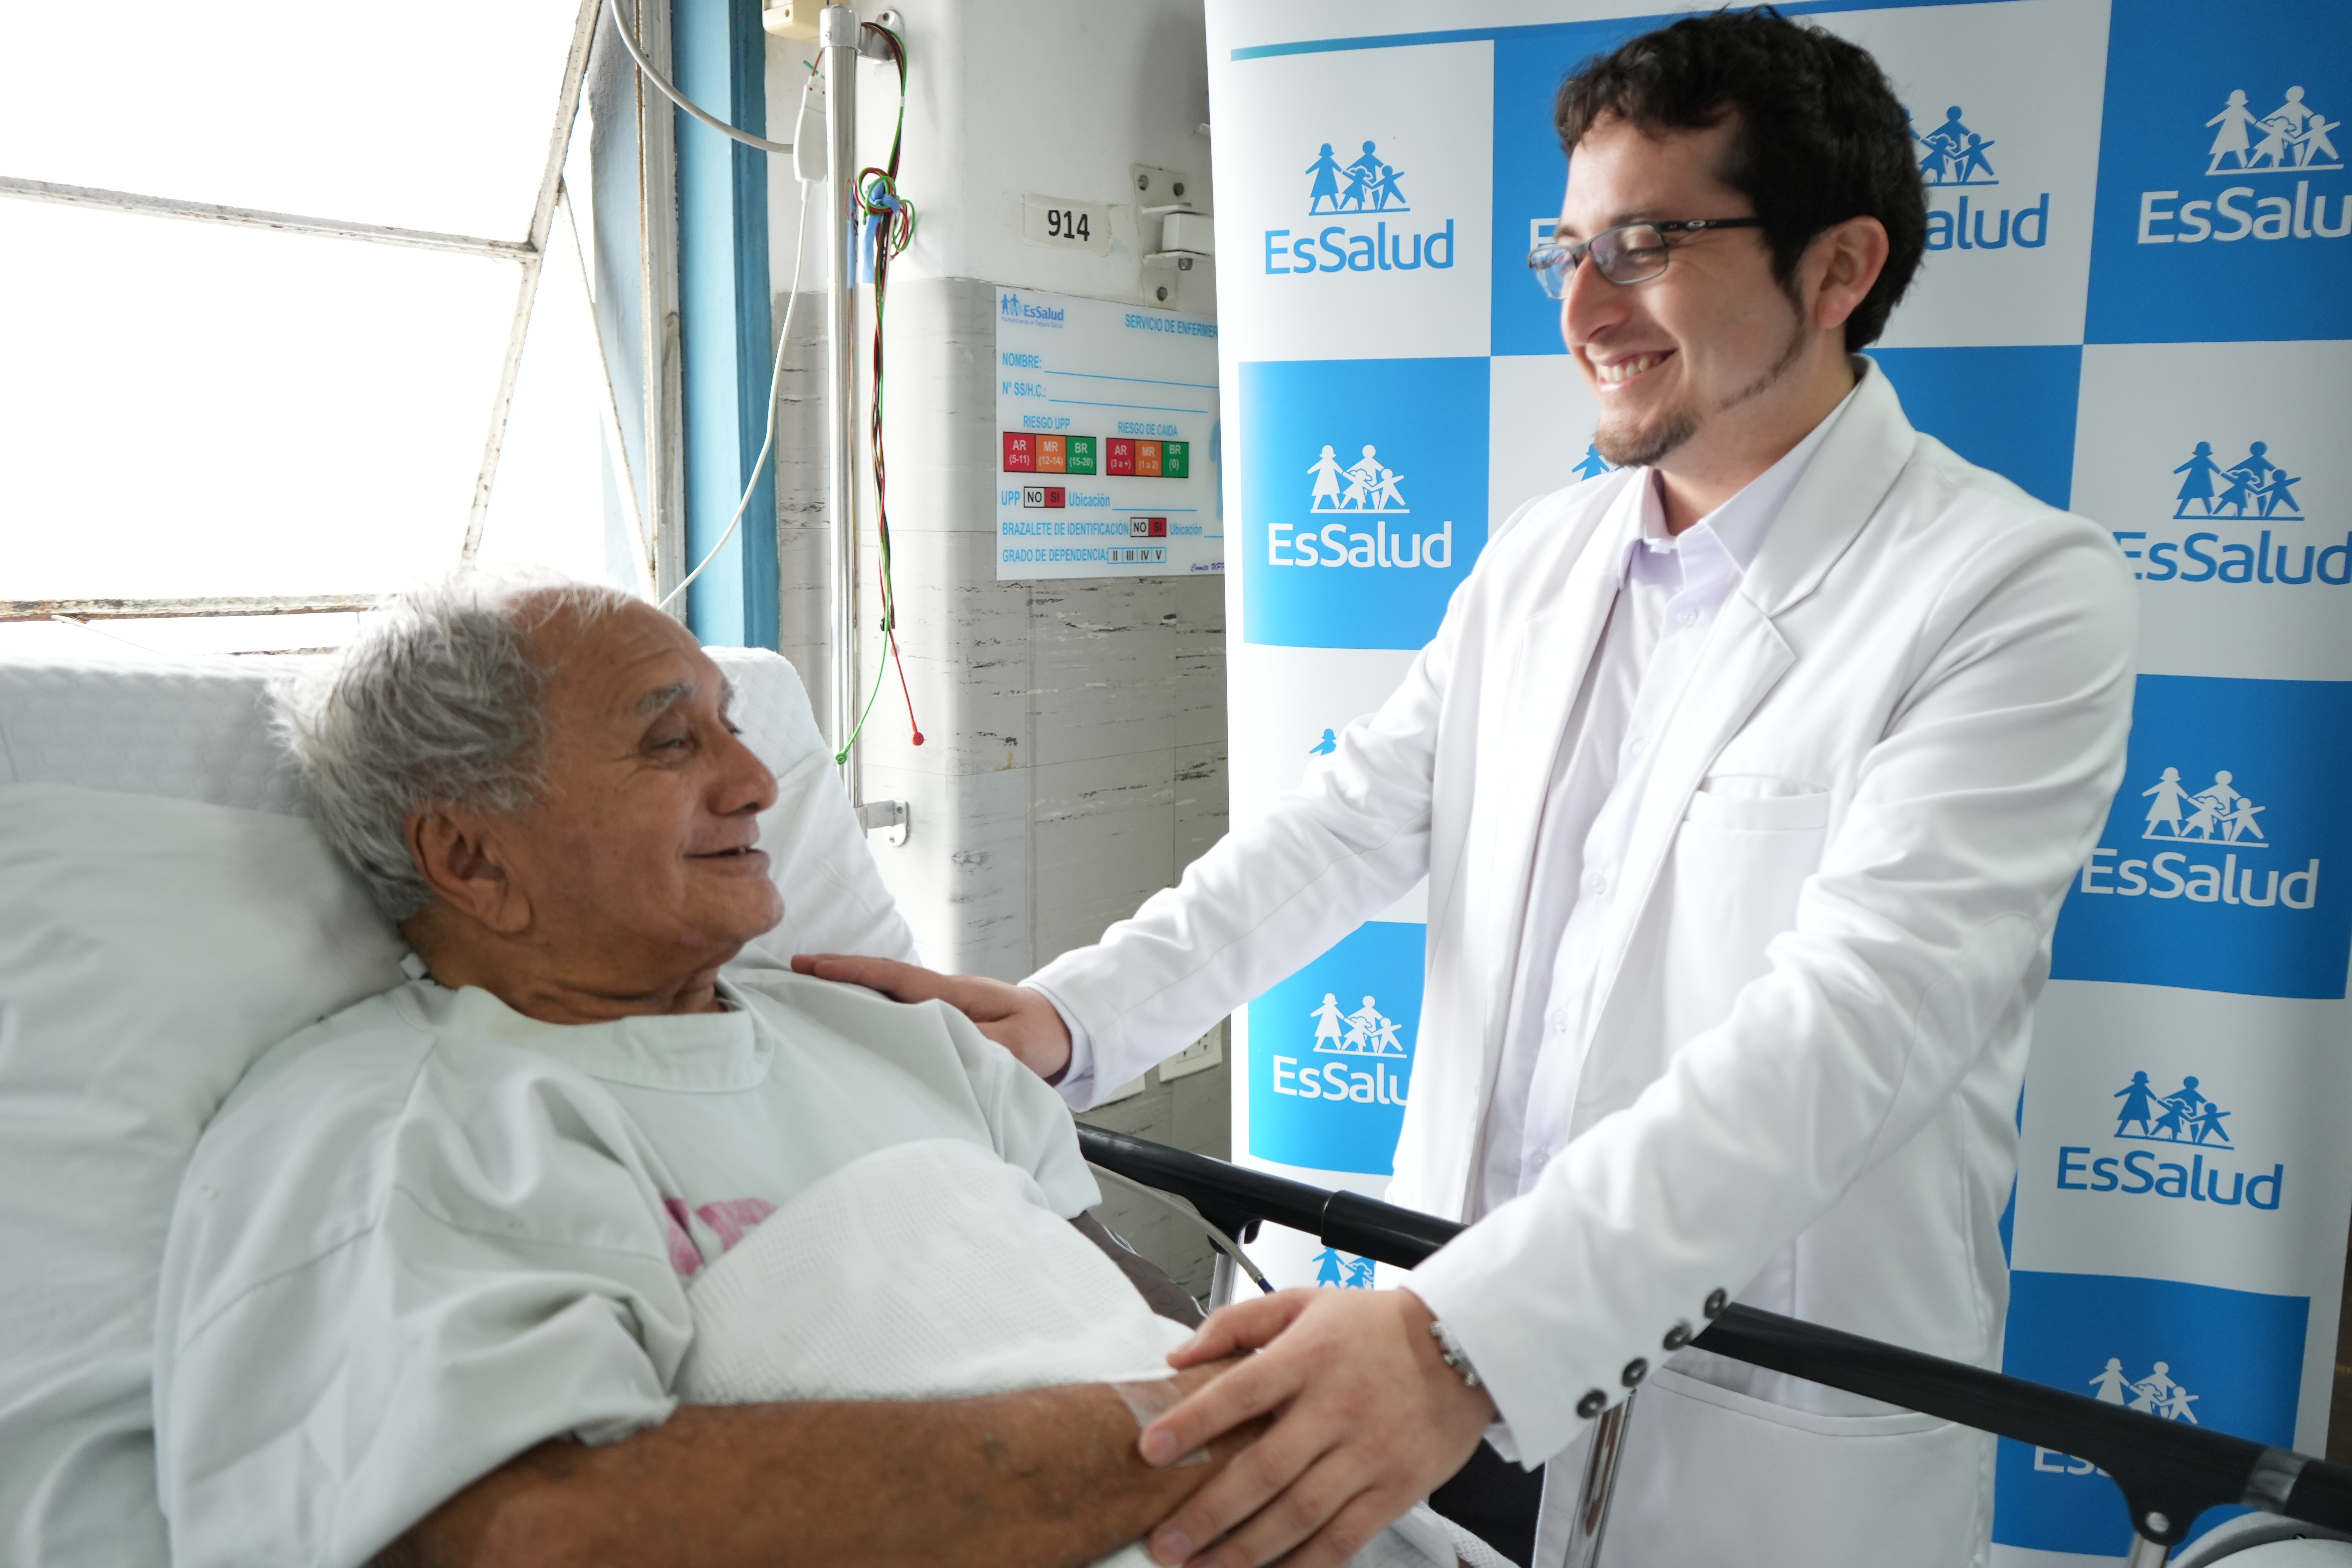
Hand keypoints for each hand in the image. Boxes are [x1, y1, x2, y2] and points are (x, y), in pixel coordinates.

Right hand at [789, 953, 1073, 1080]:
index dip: (852, 971)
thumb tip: (946, 1047)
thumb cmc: (1041, 1038)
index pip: (893, 977)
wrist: (1064, 1032)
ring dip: (852, 988)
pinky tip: (854, 1015)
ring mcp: (942, 1003)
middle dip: (837, 973)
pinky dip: (873, 1003)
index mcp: (953, 994)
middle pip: (880, 978)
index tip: (812, 965)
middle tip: (793, 972)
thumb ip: (982, 1048)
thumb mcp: (1017, 1047)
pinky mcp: (945, 1017)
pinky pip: (900, 1006)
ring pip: (888, 991)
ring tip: (810, 992)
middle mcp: (942, 993)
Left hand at [1136, 1288, 1495, 1567]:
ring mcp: (1368, 1455)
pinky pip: (1343, 1539)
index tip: (1149, 1450)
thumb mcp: (1304, 1301)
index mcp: (1307, 1358)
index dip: (1192, 1423)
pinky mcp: (1395, 1490)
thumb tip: (1179, 1355)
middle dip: (1208, 1514)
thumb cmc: (1376, 1326)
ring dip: (1245, 1551)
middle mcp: (1336, 1408)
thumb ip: (1237, 1322)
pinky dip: (1304, 1565)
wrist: (1465, 1344)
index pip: (1239, 1392)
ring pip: (1298, 1514)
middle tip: (1165, 1544)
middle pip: (1263, 1470)